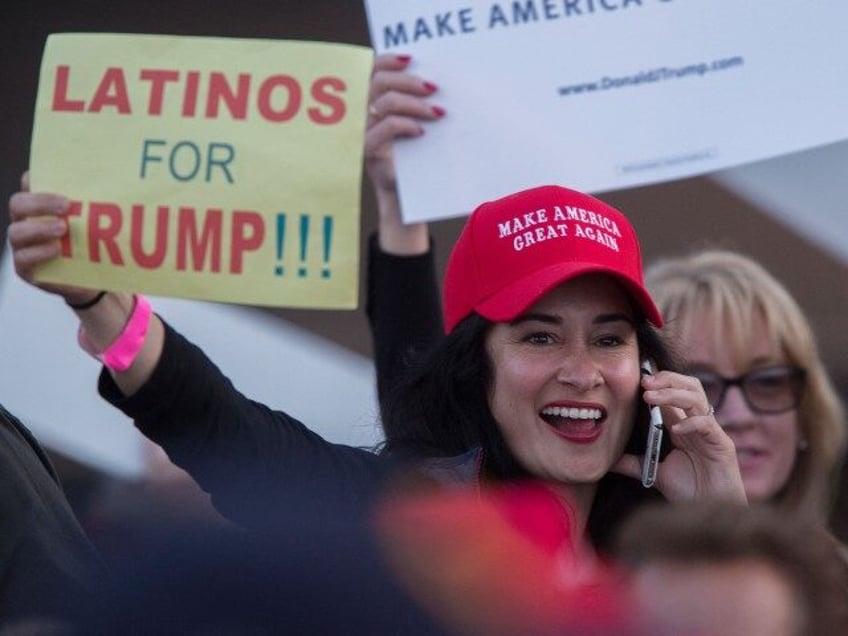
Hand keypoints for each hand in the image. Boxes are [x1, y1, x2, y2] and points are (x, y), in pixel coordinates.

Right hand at [7, 171, 100, 305]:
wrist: (93, 281)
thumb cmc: (93, 246)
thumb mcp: (96, 225)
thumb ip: (97, 206)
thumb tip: (124, 183)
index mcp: (40, 207)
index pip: (29, 184)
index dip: (34, 178)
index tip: (57, 179)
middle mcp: (26, 222)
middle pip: (18, 204)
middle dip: (40, 202)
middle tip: (66, 206)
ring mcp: (22, 246)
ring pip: (17, 231)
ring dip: (40, 228)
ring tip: (63, 228)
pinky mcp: (25, 268)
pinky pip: (23, 258)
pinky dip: (38, 253)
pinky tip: (55, 250)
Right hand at [366, 54, 443, 254]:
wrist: (408, 201)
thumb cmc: (416, 163)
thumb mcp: (418, 130)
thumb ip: (419, 107)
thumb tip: (439, 83)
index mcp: (373, 104)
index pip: (372, 71)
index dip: (388, 60)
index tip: (412, 59)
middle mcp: (363, 116)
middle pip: (377, 82)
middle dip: (407, 80)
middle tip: (433, 88)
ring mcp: (364, 133)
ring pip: (383, 102)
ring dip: (413, 102)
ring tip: (437, 112)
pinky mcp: (369, 152)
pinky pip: (384, 128)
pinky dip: (405, 125)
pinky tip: (421, 132)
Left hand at [614, 370, 745, 502]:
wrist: (711, 513)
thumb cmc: (689, 492)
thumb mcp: (654, 473)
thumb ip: (633, 463)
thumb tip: (607, 460)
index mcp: (683, 425)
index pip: (673, 392)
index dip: (658, 382)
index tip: (636, 378)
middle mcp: (697, 424)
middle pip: (689, 386)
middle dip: (667, 379)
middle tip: (644, 381)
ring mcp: (711, 433)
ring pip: (697, 398)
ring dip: (672, 393)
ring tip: (651, 397)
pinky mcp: (723, 445)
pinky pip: (707, 425)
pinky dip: (690, 423)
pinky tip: (675, 430)